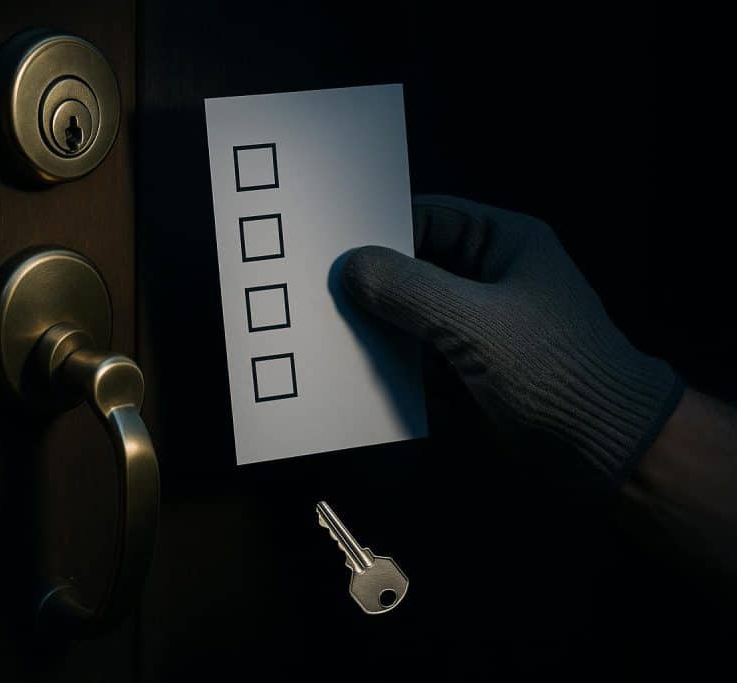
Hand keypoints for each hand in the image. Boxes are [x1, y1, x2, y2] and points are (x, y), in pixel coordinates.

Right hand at [343, 195, 683, 484]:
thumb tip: (351, 268)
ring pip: (414, 317)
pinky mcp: (473, 371)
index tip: (332, 252)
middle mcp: (490, 278)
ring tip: (333, 338)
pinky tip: (362, 376)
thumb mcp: (472, 321)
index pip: (427, 218)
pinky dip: (398, 367)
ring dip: (382, 331)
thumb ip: (407, 290)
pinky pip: (422, 358)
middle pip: (415, 269)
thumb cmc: (548, 367)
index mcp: (504, 243)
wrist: (604, 448)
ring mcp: (481, 328)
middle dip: (375, 287)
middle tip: (321, 297)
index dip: (380, 231)